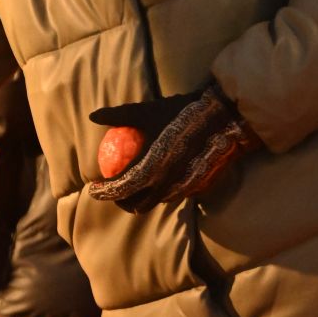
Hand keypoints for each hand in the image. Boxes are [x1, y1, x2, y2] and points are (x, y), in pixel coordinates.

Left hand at [80, 83, 262, 212]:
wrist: (225, 119)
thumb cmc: (183, 113)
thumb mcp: (148, 112)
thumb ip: (118, 116)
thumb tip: (92, 116)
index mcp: (151, 168)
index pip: (120, 189)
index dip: (103, 192)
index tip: (92, 189)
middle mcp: (167, 184)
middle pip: (136, 205)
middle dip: (120, 201)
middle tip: (112, 190)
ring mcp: (184, 189)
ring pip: (156, 203)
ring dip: (141, 199)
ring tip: (132, 187)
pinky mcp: (199, 188)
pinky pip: (173, 196)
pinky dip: (160, 193)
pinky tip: (158, 180)